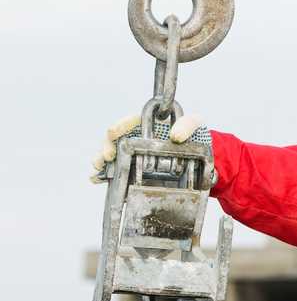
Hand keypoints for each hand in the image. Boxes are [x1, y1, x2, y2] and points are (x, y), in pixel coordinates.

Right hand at [90, 113, 206, 182]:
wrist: (197, 158)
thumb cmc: (193, 134)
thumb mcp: (195, 124)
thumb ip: (187, 124)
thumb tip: (176, 136)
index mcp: (146, 124)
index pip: (128, 122)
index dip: (119, 126)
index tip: (113, 133)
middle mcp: (134, 139)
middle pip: (113, 140)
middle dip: (106, 146)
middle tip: (107, 156)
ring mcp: (131, 155)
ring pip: (109, 156)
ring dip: (100, 161)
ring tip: (97, 168)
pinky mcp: (131, 171)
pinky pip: (113, 173)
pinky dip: (101, 175)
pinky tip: (96, 178)